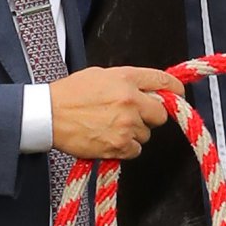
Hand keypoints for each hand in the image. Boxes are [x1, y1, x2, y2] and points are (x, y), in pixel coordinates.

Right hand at [49, 65, 180, 159]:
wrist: (48, 115)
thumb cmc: (70, 94)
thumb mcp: (100, 75)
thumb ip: (127, 81)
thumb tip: (148, 90)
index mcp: (126, 78)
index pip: (165, 81)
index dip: (175, 90)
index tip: (177, 95)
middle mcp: (130, 100)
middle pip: (161, 114)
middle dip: (150, 116)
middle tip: (132, 116)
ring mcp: (126, 124)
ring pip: (146, 134)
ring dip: (134, 133)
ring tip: (110, 126)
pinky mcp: (119, 145)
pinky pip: (135, 150)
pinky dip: (125, 148)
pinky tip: (108, 139)